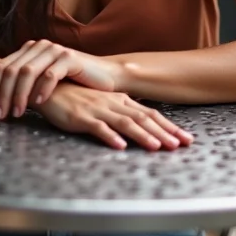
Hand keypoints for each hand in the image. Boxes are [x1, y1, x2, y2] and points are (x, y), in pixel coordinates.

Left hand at [0, 39, 122, 119]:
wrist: (104, 77)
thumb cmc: (71, 83)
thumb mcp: (41, 82)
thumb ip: (19, 85)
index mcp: (28, 50)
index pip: (1, 67)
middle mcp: (39, 47)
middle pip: (11, 70)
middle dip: (1, 94)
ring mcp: (54, 50)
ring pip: (27, 72)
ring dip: (18, 94)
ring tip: (15, 113)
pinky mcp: (70, 58)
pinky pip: (51, 74)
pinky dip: (42, 89)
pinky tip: (39, 103)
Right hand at [36, 82, 194, 150]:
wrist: (49, 88)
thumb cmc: (76, 97)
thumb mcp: (102, 103)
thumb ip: (120, 112)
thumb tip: (140, 125)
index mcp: (120, 100)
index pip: (150, 114)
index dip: (169, 127)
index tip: (186, 139)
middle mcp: (113, 103)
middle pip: (143, 118)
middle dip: (164, 132)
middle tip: (182, 145)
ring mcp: (97, 109)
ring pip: (124, 123)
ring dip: (142, 135)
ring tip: (158, 147)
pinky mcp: (80, 116)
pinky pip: (97, 127)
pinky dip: (110, 136)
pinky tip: (120, 145)